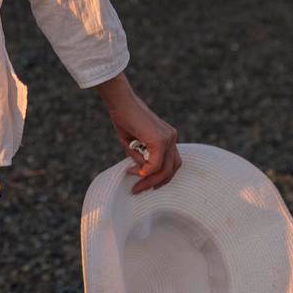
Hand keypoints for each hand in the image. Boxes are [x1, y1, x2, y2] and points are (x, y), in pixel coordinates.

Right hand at [93, 72, 181, 192]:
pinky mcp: (160, 140)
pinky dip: (145, 172)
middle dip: (156, 183)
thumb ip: (141, 157)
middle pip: (171, 168)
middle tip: (139, 190)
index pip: (171, 163)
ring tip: (136, 186)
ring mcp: (168, 138)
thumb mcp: (133, 143)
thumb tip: (143, 174)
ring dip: (150, 180)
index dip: (159, 176)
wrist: (121, 101)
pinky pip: (155, 164)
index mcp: (167, 137)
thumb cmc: (123, 118)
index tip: (142, 183)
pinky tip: (133, 172)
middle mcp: (172, 138)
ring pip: (165, 169)